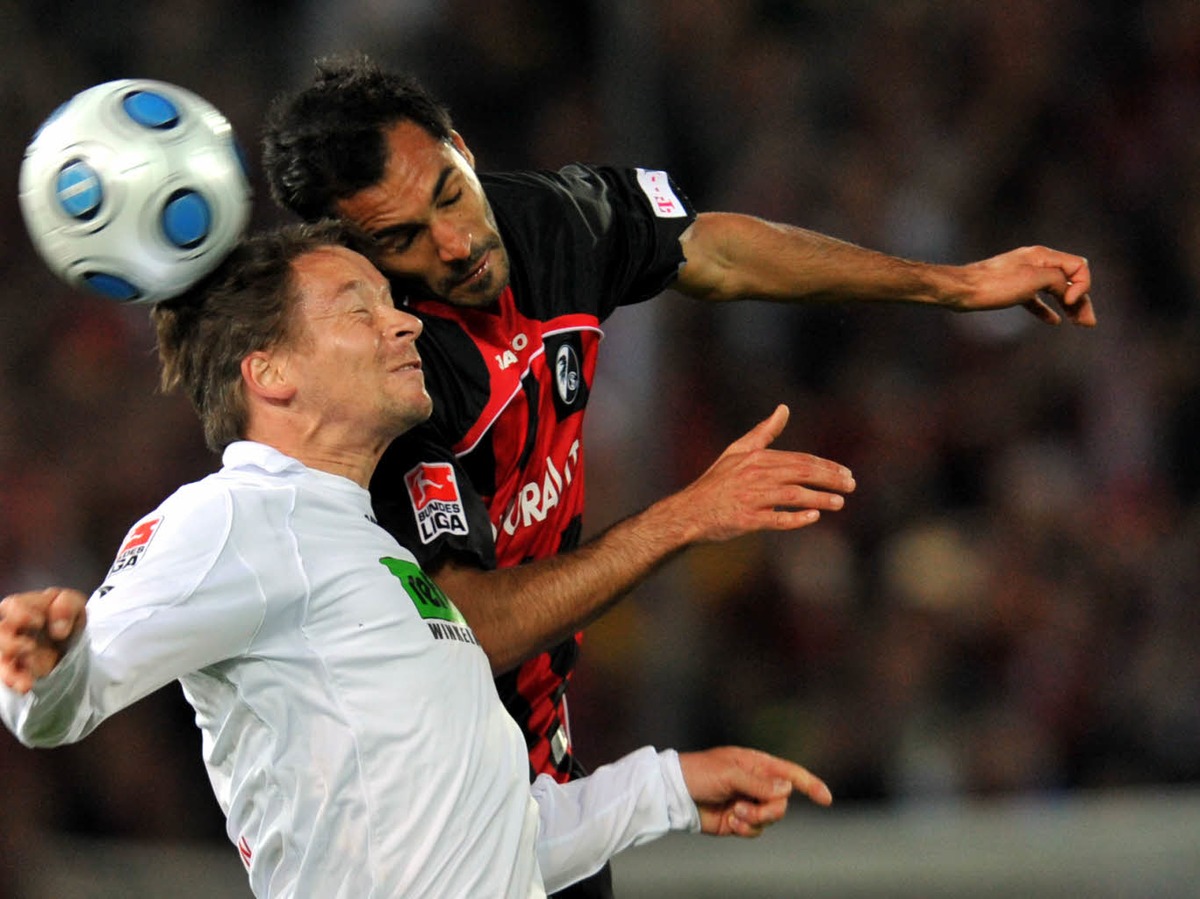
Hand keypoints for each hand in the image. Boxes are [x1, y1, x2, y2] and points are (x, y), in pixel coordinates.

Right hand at [0, 587, 87, 692]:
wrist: (72, 639)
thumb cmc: (66, 615)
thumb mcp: (75, 603)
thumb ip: (67, 606)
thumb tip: (59, 629)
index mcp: (24, 607)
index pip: (12, 606)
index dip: (22, 614)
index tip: (39, 622)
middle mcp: (14, 629)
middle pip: (0, 634)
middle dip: (9, 643)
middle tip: (30, 647)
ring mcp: (14, 651)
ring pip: (2, 660)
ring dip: (10, 672)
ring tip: (25, 682)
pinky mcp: (20, 668)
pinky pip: (12, 676)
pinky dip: (17, 682)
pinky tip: (24, 687)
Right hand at [662, 404, 854, 543]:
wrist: (689, 511)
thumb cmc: (716, 482)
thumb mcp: (738, 450)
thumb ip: (764, 431)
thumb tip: (784, 408)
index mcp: (758, 458)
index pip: (801, 460)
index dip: (827, 466)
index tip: (847, 473)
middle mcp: (757, 475)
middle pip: (802, 474)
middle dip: (831, 479)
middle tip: (851, 486)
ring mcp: (752, 498)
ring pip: (794, 496)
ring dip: (820, 498)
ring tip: (840, 503)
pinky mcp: (747, 519)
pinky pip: (776, 518)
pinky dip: (796, 518)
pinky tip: (813, 517)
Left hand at [678, 746, 831, 836]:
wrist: (675, 794)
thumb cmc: (699, 773)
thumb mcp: (729, 773)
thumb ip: (758, 783)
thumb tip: (786, 789)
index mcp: (757, 764)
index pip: (790, 773)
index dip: (810, 784)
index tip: (826, 798)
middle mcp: (756, 784)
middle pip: (782, 802)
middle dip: (768, 810)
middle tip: (745, 808)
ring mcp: (749, 803)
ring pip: (771, 819)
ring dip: (754, 819)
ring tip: (734, 814)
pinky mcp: (739, 821)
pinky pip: (755, 831)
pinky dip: (745, 829)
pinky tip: (730, 822)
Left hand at [954, 245, 1094, 325]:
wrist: (962, 290)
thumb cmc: (996, 284)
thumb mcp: (1034, 279)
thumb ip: (1057, 280)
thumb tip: (1066, 289)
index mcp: (1043, 256)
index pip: (1079, 266)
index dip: (1081, 285)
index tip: (1067, 301)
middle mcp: (1036, 263)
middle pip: (1069, 281)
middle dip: (1081, 301)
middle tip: (1089, 323)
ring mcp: (1024, 276)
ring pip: (1054, 291)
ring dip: (1068, 307)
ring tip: (1079, 323)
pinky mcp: (1012, 290)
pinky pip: (1036, 299)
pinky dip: (1046, 309)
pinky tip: (1053, 321)